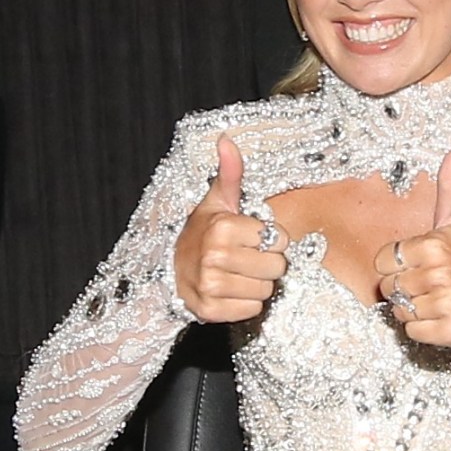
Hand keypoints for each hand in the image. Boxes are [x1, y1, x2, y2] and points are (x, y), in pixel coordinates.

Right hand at [174, 134, 288, 322]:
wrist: (171, 270)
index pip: (279, 239)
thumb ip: (231, 173)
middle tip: (245, 257)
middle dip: (266, 263)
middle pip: (276, 267)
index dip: (269, 239)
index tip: (250, 237)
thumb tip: (227, 139)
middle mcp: (215, 257)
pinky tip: (231, 291)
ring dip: (257, 284)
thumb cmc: (203, 232)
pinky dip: (246, 304)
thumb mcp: (218, 201)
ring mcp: (211, 286)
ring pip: (266, 290)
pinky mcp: (210, 311)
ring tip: (237, 274)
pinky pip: (252, 310)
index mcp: (223, 227)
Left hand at [375, 146, 450, 347]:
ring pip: (400, 310)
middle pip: (389, 287)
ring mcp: (445, 303)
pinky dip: (423, 329)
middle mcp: (439, 273)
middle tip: (429, 283)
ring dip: (413, 308)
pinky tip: (441, 317)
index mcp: (433, 244)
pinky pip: (412, 331)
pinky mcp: (450, 330)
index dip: (397, 263)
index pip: (383, 261)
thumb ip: (449, 186)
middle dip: (405, 287)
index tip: (419, 262)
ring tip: (437, 299)